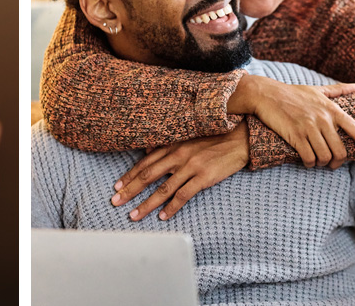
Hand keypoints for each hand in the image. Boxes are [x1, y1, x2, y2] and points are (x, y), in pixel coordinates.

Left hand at [110, 122, 247, 220]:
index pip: (145, 163)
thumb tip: (149, 151)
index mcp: (172, 145)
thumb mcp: (188, 137)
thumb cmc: (214, 138)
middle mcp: (177, 155)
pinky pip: (183, 195)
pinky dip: (171, 207)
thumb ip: (169, 145)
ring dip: (146, 204)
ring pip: (162, 189)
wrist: (239, 138)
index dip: (129, 175)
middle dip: (130, 190)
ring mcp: (190, 167)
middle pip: (148, 176)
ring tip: (134, 215)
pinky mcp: (203, 177)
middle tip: (115, 202)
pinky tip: (162, 216)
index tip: (116, 186)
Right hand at [234, 75, 354, 168]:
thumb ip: (339, 90)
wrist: (266, 94)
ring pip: (325, 156)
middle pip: (341, 151)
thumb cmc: (292, 93)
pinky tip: (307, 161)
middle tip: (332, 165)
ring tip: (318, 162)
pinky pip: (308, 157)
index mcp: (332, 109)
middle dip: (337, 162)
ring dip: (322, 164)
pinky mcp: (295, 134)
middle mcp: (323, 119)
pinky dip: (310, 163)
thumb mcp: (318, 89)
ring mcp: (309, 127)